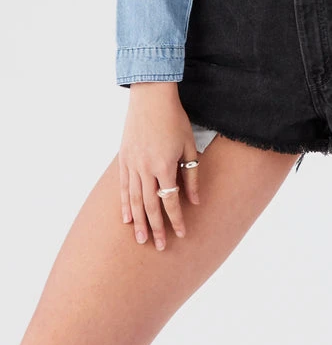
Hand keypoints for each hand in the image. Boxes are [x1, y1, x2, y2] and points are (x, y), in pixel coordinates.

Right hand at [119, 83, 199, 250]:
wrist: (150, 97)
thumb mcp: (189, 145)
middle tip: (160, 247)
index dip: (177, 220)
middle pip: (151, 206)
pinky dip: (125, 204)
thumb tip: (195, 201)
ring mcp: (132, 165)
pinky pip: (124, 187)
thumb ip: (192, 174)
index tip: (182, 235)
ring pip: (135, 200)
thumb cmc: (174, 119)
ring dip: (139, 222)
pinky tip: (126, 218)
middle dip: (156, 228)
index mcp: (165, 166)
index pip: (171, 201)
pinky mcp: (124, 159)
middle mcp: (146, 169)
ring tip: (140, 240)